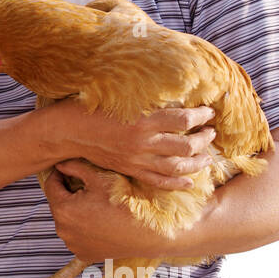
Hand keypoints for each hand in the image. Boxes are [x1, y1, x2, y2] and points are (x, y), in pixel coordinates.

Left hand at [41, 160, 170, 260]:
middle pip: (58, 203)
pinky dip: (83, 227)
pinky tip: (98, 220)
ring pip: (67, 221)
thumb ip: (75, 167)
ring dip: (75, 211)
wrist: (149, 231)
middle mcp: (63, 230)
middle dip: (68, 193)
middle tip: (86, 185)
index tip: (67, 168)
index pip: (51, 185)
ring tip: (94, 203)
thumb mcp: (100, 177)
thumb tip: (60, 163)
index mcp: (63, 210)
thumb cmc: (125, 203)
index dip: (60, 173)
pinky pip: (77, 236)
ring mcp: (73, 245)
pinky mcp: (84, 254)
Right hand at [61, 102, 215, 190]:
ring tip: (207, 155)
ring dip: (198, 162)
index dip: (201, 115)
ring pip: (177, 167)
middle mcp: (142, 143)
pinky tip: (190, 180)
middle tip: (211, 131)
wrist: (67, 131)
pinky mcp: (130, 170)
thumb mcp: (121, 95)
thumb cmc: (90, 107)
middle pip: (186, 146)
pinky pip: (159, 181)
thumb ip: (147, 98)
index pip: (184, 119)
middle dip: (205, 139)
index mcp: (142, 120)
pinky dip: (178, 183)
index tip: (208, 111)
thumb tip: (174, 94)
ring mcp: (136, 160)